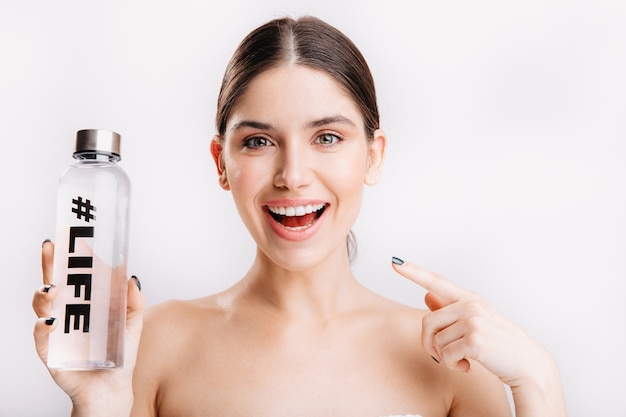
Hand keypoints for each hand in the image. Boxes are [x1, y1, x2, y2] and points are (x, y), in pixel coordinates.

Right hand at [32, 240, 144, 414]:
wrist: (111, 389)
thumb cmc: (120, 354)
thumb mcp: (133, 324)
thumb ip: (134, 301)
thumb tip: (132, 277)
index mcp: (85, 302)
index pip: (74, 274)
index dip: (70, 256)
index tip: (70, 236)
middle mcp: (67, 312)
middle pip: (54, 282)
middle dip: (51, 264)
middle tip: (52, 246)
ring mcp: (56, 330)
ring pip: (42, 306)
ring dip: (44, 294)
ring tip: (53, 288)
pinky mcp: (50, 351)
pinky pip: (41, 336)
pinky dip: (42, 327)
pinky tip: (50, 322)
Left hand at [391, 257, 551, 387]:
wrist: (528, 364)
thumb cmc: (500, 343)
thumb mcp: (476, 322)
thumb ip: (450, 310)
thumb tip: (427, 294)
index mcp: (469, 298)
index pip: (437, 281)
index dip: (414, 272)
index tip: (396, 262)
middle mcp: (471, 305)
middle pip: (427, 323)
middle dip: (430, 344)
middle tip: (443, 356)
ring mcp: (473, 321)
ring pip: (435, 342)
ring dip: (445, 358)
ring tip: (463, 360)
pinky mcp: (475, 340)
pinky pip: (446, 356)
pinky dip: (454, 366)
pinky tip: (469, 366)